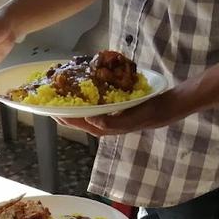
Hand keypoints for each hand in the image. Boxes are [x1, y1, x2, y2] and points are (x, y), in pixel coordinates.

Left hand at [53, 86, 195, 136]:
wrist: (168, 107)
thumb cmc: (151, 112)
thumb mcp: (133, 118)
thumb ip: (112, 122)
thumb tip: (91, 121)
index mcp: (107, 127)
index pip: (81, 124)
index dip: (65, 118)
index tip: (51, 110)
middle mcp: (107, 124)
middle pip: (81, 119)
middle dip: (65, 112)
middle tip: (50, 102)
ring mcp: (112, 116)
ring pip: (87, 112)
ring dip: (75, 106)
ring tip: (63, 96)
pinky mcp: (117, 108)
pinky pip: (97, 104)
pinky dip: (88, 99)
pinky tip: (85, 91)